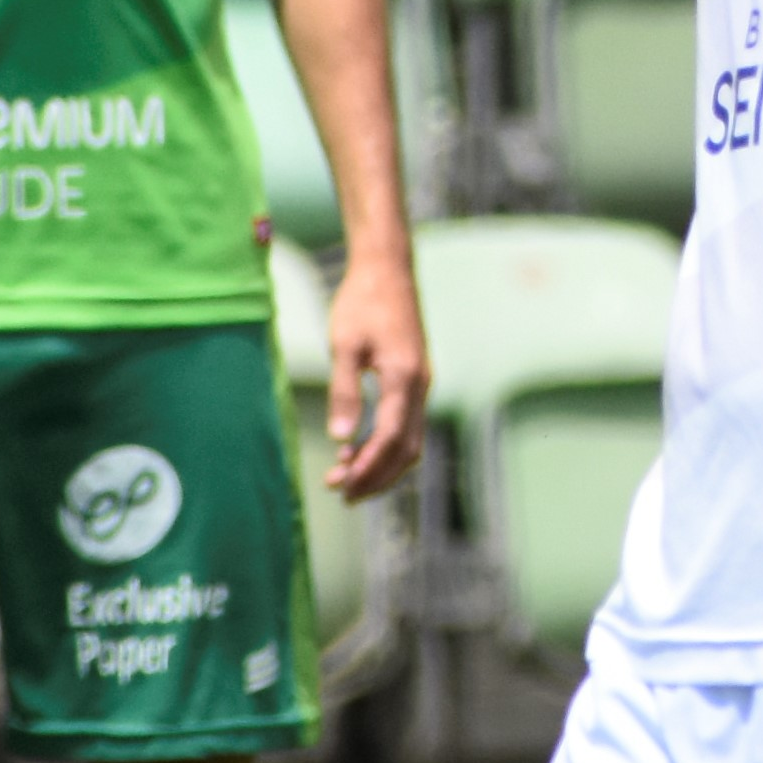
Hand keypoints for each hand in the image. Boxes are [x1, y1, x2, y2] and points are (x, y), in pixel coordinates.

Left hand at [320, 253, 429, 501]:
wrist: (387, 269)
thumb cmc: (363, 302)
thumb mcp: (345, 346)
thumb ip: (344, 392)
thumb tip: (341, 438)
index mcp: (404, 378)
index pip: (391, 439)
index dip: (368, 468)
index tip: (342, 486)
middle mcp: (420, 386)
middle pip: (406, 449)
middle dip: (375, 476)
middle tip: (341, 493)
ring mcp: (421, 383)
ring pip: (409, 440)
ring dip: (380, 464)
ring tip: (343, 475)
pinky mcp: (414, 378)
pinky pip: (406, 424)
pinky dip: (384, 444)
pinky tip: (356, 446)